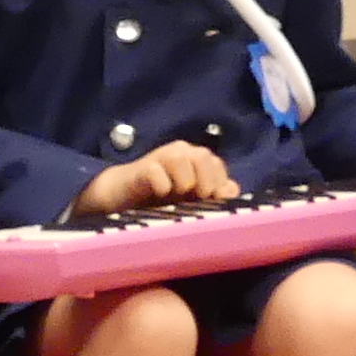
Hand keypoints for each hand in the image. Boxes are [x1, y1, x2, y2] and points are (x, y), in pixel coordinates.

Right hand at [75, 140, 235, 214]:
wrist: (123, 198)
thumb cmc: (162, 199)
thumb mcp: (193, 200)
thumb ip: (215, 194)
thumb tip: (232, 190)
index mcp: (196, 160)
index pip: (218, 166)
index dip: (219, 185)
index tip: (212, 202)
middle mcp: (181, 153)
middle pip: (204, 156)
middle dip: (205, 181)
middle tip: (197, 198)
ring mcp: (159, 158)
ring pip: (181, 157)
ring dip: (184, 181)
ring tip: (176, 195)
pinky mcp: (140, 168)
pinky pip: (156, 171)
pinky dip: (162, 184)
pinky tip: (160, 193)